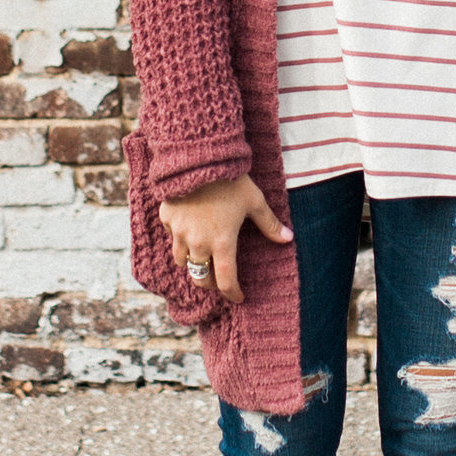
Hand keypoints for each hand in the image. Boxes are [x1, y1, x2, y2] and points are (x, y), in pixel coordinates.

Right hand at [158, 174, 288, 298]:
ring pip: (182, 260)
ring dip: (192, 263)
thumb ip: (270, 223)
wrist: (198, 159)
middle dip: (210, 283)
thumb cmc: (231, 181)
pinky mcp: (167, 219)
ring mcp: (179, 233)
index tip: (238, 297)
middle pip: (200, 277)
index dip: (232, 292)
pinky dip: (179, 238)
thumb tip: (289, 238)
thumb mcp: (254, 201)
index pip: (225, 280)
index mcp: (222, 243)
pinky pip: (172, 236)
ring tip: (200, 258)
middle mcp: (198, 244)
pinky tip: (187, 230)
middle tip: (218, 281)